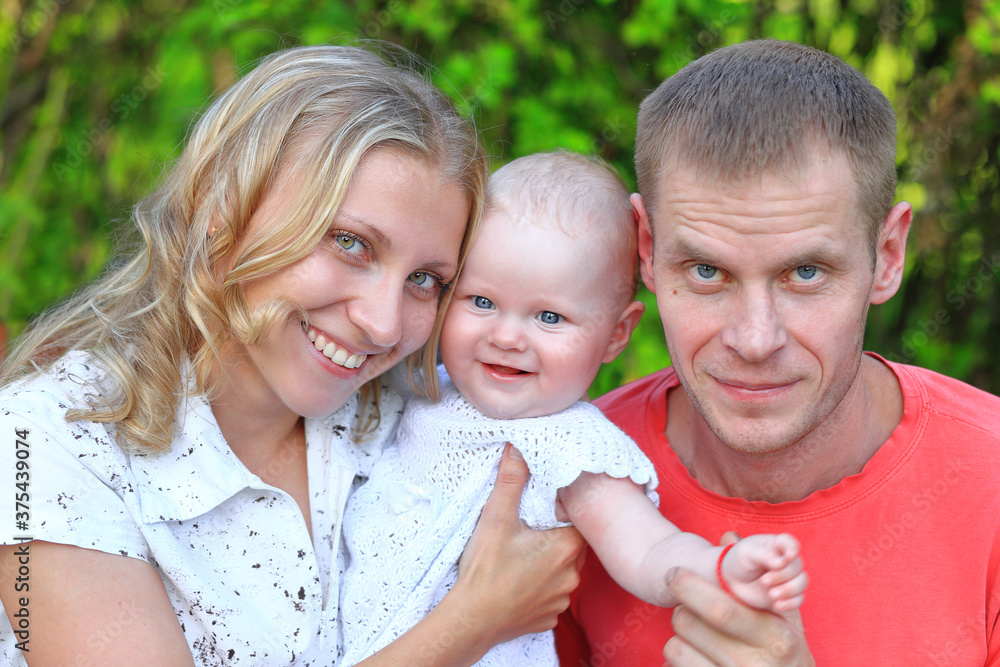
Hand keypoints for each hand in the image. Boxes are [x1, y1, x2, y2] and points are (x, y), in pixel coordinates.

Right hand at [455, 444, 585, 644]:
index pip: (578, 521)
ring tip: (521, 557)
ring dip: (548, 563)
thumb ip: (511, 480)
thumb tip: (518, 449)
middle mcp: (572, 575)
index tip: (541, 510)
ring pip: (563, 572)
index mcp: (566, 547)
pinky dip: (539, 588)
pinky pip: (551, 596)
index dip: (562, 512)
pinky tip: (519, 582)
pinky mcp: (549, 618)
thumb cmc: (485, 570)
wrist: (471, 621)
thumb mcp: (496, 518)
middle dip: (554, 535)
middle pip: (572, 545)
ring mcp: (562, 600)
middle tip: (529, 530)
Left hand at [663, 567, 813, 665]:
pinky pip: (674, 665)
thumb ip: (762, 575)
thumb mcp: (787, 620)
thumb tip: (728, 534)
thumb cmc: (787, 654)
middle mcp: (752, 665)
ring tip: (699, 637)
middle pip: (689, 623)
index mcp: (775, 638)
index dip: (690, 587)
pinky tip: (696, 654)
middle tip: (687, 607)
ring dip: (680, 635)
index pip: (721, 609)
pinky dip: (678, 656)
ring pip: (676, 646)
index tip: (674, 574)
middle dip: (682, 607)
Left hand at [723, 533, 806, 612]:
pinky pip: (798, 600)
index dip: (793, 549)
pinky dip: (790, 603)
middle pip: (796, 567)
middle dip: (782, 575)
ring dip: (788, 590)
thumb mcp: (747, 553)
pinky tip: (777, 605)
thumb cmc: (740, 560)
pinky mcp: (787, 595)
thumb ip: (764, 555)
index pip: (790, 543)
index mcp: (777, 545)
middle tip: (763, 581)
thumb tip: (781, 562)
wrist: (733, 580)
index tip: (789, 556)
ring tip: (771, 594)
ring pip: (801, 583)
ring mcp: (789, 578)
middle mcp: (787, 561)